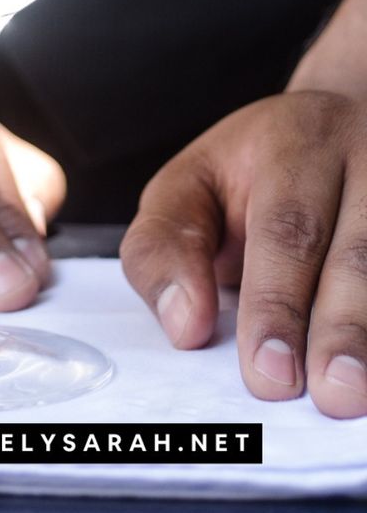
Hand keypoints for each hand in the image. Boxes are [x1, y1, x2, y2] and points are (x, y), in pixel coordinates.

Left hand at [121, 91, 366, 417]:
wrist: (343, 120)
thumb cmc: (258, 170)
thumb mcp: (192, 183)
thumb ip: (165, 246)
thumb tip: (184, 325)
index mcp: (293, 143)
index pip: (285, 227)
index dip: (275, 302)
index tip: (265, 370)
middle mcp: (360, 160)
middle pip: (354, 252)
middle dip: (339, 327)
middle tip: (328, 392)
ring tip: (355, 392)